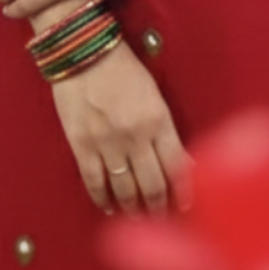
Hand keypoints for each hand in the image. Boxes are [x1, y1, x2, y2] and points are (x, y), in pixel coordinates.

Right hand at [51, 40, 192, 215]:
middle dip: (159, 207)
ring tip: (139, 217)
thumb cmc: (123, 67)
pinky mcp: (81, 146)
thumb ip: (164, 128)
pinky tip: (109, 208)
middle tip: (162, 219)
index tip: (186, 207)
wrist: (82, 50)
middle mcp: (135, 136)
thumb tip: (178, 161)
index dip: (183, 192)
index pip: (177, 167)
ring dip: (134, 208)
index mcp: (158, 119)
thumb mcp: (153, 93)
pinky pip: (94, 183)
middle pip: (152, 185)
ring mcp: (107, 144)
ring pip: (125, 189)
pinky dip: (103, 199)